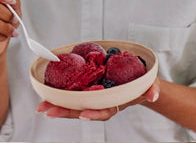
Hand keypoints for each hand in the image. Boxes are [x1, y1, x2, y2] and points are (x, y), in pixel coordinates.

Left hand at [36, 78, 159, 120]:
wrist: (135, 81)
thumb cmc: (141, 84)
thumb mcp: (149, 85)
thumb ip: (151, 90)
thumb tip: (153, 95)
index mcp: (115, 103)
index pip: (104, 111)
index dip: (94, 113)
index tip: (83, 114)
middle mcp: (101, 102)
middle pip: (82, 109)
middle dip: (65, 112)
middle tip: (48, 111)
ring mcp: (93, 96)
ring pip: (74, 103)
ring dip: (58, 105)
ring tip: (41, 106)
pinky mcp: (87, 88)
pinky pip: (73, 93)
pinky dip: (60, 94)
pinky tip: (48, 93)